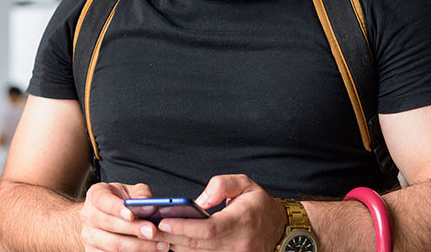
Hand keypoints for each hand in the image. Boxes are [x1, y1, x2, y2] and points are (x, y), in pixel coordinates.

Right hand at [79, 182, 165, 251]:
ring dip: (138, 246)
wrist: (104, 216)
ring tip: (159, 244)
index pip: (103, 200)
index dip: (117, 208)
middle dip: (133, 229)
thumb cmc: (120, 202)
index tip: (132, 215)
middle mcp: (88, 216)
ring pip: (112, 245)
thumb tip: (149, 204)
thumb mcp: (130, 191)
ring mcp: (89, 236)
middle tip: (153, 231)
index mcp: (95, 195)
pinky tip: (149, 251)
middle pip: (109, 224)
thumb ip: (141, 194)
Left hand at [153, 175, 285, 250]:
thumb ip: (222, 185)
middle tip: (148, 230)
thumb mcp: (245, 184)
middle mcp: (238, 244)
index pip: (208, 229)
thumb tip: (198, 200)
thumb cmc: (259, 205)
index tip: (164, 222)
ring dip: (176, 247)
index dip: (184, 228)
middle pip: (198, 245)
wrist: (282, 230)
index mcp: (240, 221)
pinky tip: (173, 244)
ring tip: (155, 236)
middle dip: (171, 238)